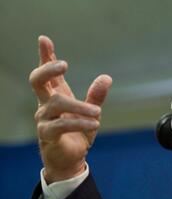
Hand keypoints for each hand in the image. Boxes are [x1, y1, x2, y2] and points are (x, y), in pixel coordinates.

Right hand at [29, 35, 112, 183]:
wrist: (72, 159)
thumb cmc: (77, 133)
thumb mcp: (90, 112)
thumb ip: (96, 95)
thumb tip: (106, 77)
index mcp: (56, 95)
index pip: (47, 73)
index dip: (45, 56)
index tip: (44, 39)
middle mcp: (46, 104)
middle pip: (37, 80)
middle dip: (48, 69)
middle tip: (64, 64)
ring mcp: (44, 119)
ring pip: (56, 103)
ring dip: (80, 106)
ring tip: (97, 112)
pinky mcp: (47, 134)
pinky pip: (61, 125)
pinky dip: (80, 123)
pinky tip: (95, 124)